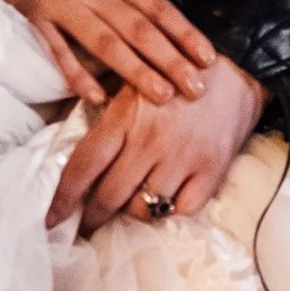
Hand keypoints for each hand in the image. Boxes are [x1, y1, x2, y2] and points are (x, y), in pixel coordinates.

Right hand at [0, 0, 215, 104]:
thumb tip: (151, 19)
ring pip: (105, 42)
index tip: (208, 57)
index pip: (156, 6)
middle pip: (138, 28)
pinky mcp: (32, 16)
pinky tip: (98, 96)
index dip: (184, 33)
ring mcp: (61, 3)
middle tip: (196, 88)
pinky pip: (58, 50)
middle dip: (170, 59)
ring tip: (162, 97)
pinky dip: (78, 74)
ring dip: (136, 71)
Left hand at [48, 56, 265, 230]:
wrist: (238, 66)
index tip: (51, 220)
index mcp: (124, 119)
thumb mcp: (131, 87)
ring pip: (143, 207)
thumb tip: (80, 166)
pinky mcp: (211, 171)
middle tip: (86, 224)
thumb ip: (108, 124)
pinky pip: (182, 210)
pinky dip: (171, 209)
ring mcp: (182, 159)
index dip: (62, 200)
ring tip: (133, 201)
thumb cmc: (175, 75)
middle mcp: (149, 142)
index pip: (82, 168)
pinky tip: (169, 197)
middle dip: (92, 217)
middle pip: (108, 197)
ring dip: (133, 210)